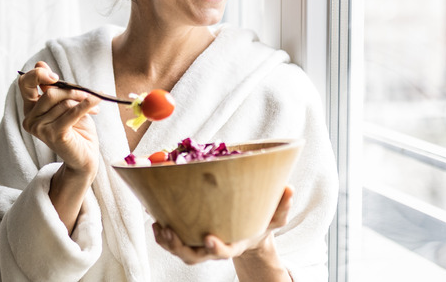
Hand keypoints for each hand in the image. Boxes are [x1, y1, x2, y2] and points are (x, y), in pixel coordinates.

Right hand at [18, 62, 101, 176]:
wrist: (85, 157)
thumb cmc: (76, 129)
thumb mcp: (64, 104)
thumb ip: (54, 88)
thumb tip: (40, 64)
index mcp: (30, 109)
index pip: (24, 84)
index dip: (37, 75)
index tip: (56, 75)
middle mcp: (30, 119)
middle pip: (50, 93)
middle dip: (72, 91)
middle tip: (87, 94)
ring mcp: (39, 128)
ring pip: (63, 103)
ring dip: (82, 101)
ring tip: (94, 107)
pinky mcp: (53, 135)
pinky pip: (72, 112)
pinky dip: (86, 105)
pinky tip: (96, 102)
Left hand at [152, 186, 293, 264]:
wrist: (249, 231)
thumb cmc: (261, 221)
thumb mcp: (275, 216)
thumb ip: (282, 206)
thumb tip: (290, 188)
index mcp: (235, 244)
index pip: (224, 252)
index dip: (216, 248)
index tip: (208, 237)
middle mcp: (215, 247)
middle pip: (194, 256)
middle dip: (180, 247)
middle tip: (169, 232)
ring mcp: (201, 245)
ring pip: (181, 252)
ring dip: (167, 242)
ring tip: (159, 227)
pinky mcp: (191, 238)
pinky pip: (174, 241)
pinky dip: (162, 234)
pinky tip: (155, 219)